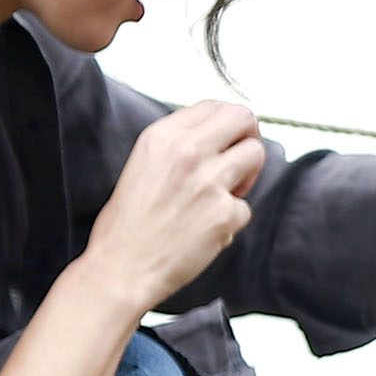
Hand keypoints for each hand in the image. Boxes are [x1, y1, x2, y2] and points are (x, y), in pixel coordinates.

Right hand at [85, 99, 265, 308]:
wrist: (120, 269)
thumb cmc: (126, 225)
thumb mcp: (142, 165)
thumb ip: (178, 145)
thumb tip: (214, 135)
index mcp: (161, 137)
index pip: (213, 105)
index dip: (227, 123)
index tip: (227, 139)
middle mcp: (186, 152)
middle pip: (243, 117)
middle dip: (248, 136)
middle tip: (239, 160)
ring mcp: (208, 181)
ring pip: (255, 155)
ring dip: (246, 176)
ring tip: (220, 196)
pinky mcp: (223, 213)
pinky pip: (244, 208)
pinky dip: (230, 221)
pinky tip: (205, 231)